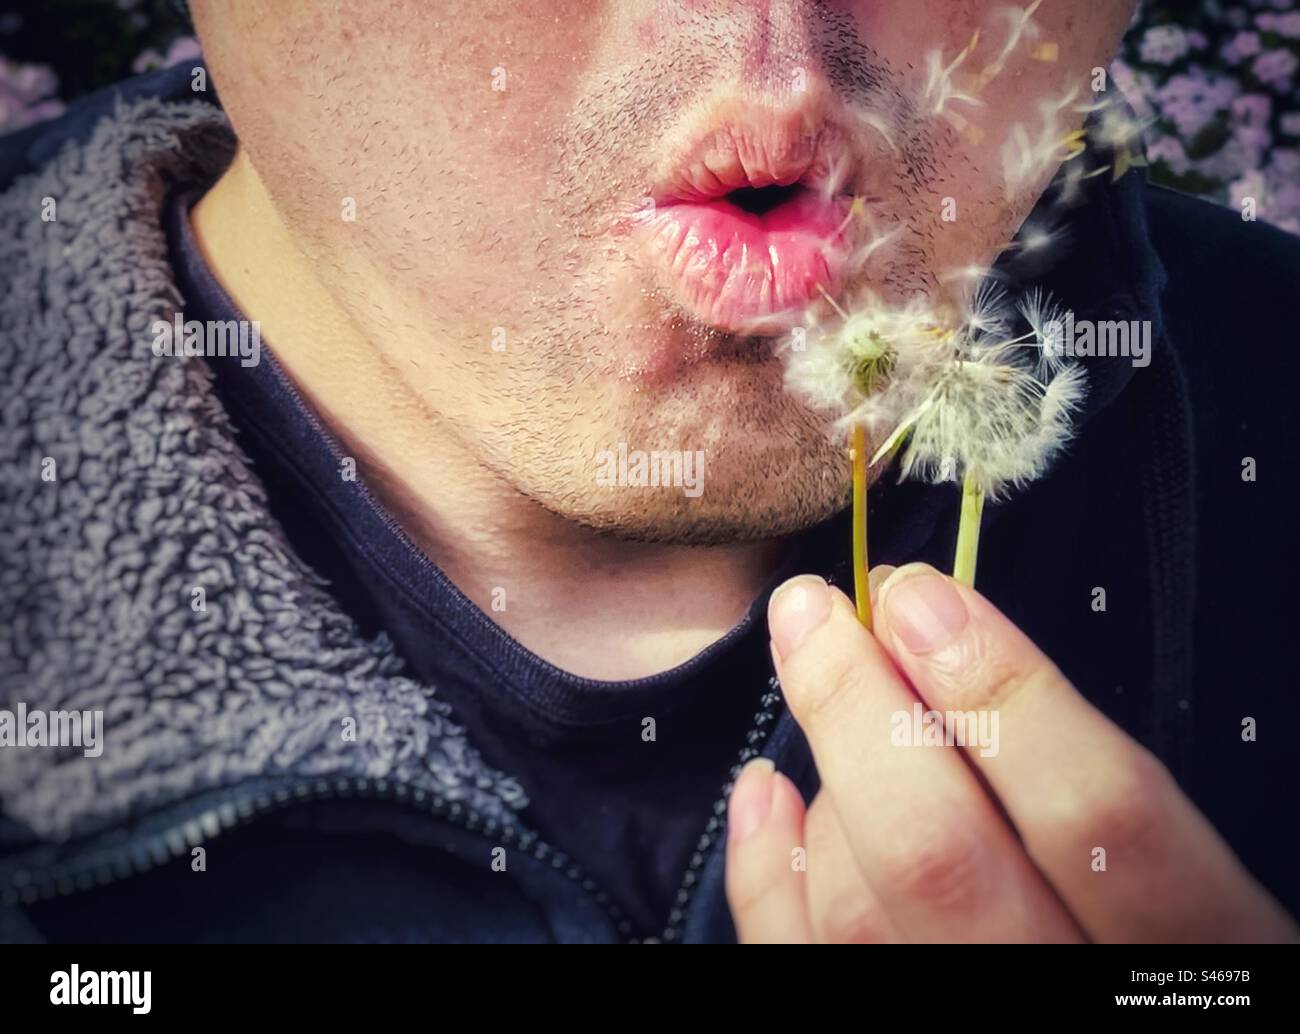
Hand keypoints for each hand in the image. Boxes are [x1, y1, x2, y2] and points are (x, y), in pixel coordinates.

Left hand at [725, 564, 1298, 942]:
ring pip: (859, 909)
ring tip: (846, 721)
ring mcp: (959, 1025)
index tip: (922, 596)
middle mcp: (1061, 998)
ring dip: (834, 787)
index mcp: (1192, 950)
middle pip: (937, 857)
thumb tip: (938, 635)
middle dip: (859, 709)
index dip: (1003, 691)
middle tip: (815, 609)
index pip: (1098, 813)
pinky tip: (767, 788)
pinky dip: (766, 866)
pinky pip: (794, 957)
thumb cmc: (1146, 924)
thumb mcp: (1181, 865)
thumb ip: (1085, 774)